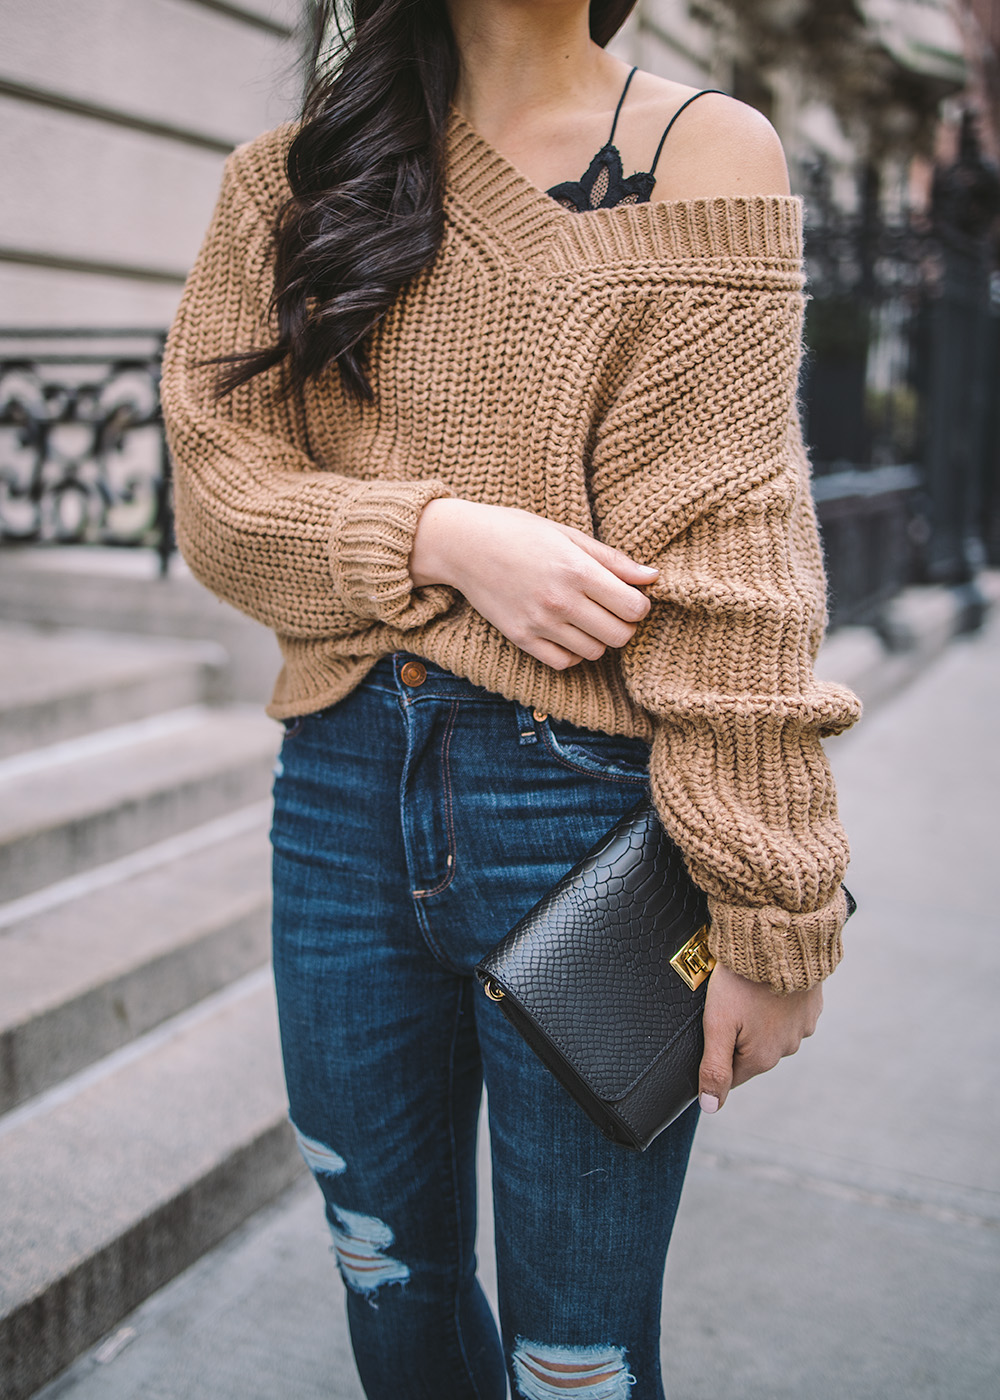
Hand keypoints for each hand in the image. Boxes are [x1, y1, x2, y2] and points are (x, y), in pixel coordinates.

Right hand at [409, 498, 657, 669]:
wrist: (464, 545)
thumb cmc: (519, 532)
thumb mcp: (568, 535)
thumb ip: (612, 560)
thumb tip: (652, 577)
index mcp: (577, 569)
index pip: (634, 607)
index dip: (639, 605)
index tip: (629, 596)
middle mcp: (560, 600)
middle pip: (620, 635)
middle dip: (625, 625)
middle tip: (613, 611)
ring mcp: (539, 623)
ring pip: (595, 652)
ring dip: (598, 638)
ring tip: (587, 618)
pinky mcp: (521, 638)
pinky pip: (564, 663)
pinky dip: (573, 653)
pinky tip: (567, 633)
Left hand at [698, 962, 822, 1112]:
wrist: (779, 942)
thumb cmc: (742, 983)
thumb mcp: (718, 1024)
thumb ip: (714, 1067)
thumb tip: (711, 1107)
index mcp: (762, 1058)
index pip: (732, 1075)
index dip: (717, 1054)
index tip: (711, 1030)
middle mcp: (787, 1048)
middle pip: (752, 1053)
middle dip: (737, 1035)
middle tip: (727, 1004)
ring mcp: (804, 1027)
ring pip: (771, 1033)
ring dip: (759, 1019)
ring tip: (747, 992)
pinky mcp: (813, 1006)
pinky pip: (789, 1013)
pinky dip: (777, 1004)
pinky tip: (767, 986)